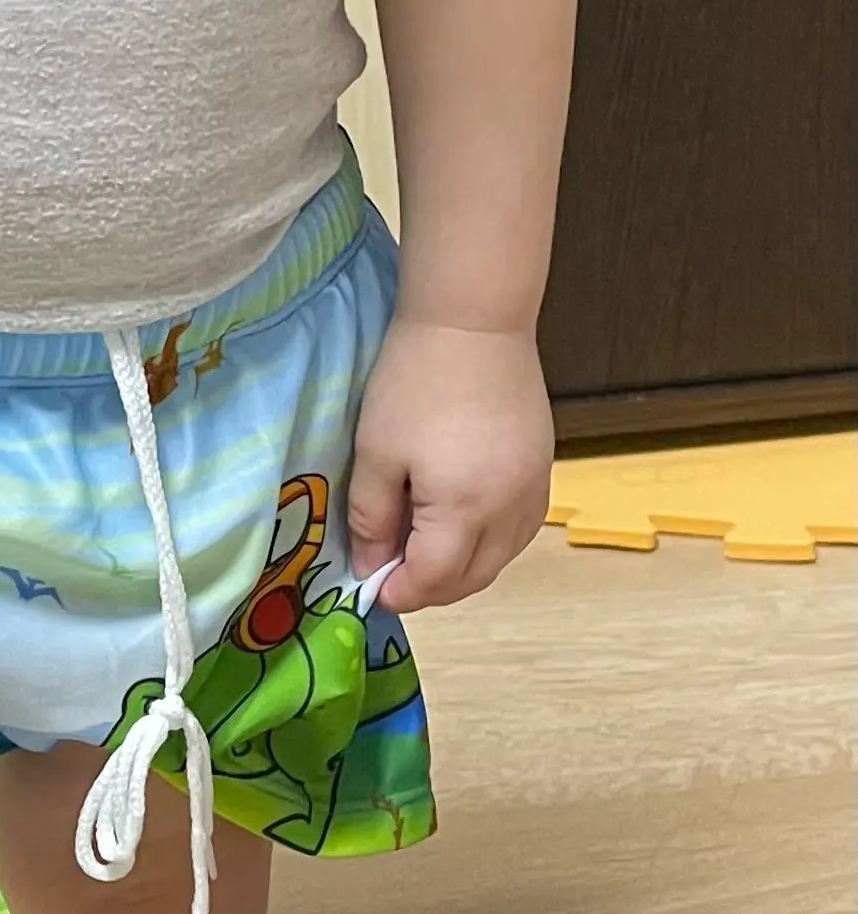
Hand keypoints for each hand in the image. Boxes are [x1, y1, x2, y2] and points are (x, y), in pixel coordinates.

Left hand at [348, 318, 553, 612]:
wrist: (474, 321)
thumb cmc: (416, 382)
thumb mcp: (377, 455)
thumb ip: (372, 520)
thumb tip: (371, 566)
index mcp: (465, 508)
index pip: (433, 579)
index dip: (399, 593)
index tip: (372, 589)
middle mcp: (509, 507)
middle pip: (473, 579)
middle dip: (430, 590)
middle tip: (394, 579)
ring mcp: (533, 487)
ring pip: (501, 559)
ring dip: (462, 571)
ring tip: (424, 555)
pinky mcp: (543, 467)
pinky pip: (520, 529)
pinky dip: (490, 545)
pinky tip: (461, 530)